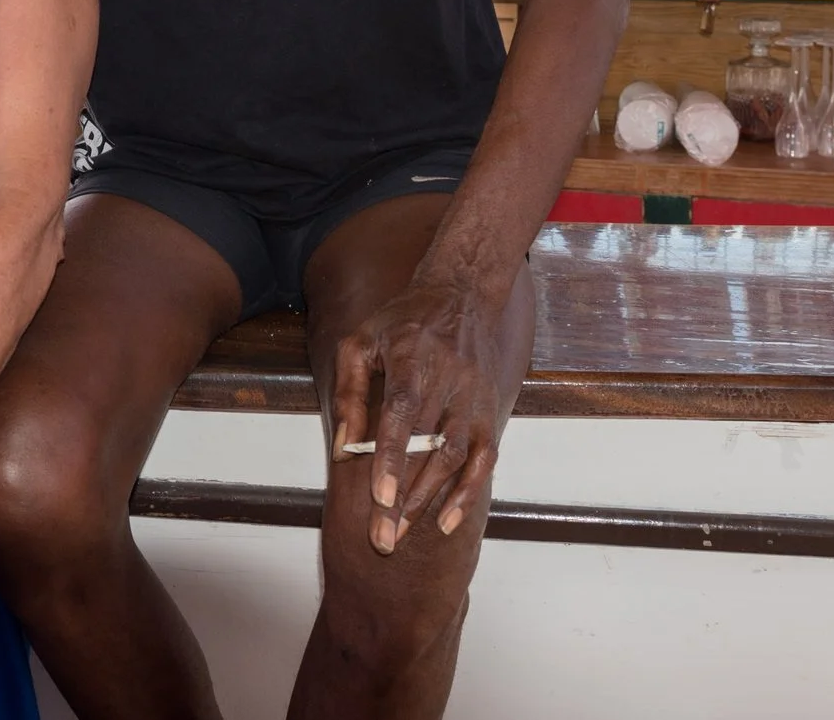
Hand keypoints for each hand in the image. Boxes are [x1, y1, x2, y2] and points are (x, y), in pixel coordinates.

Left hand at [330, 273, 519, 555]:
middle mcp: (450, 379)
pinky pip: (483, 459)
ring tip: (402, 532)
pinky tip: (446, 521)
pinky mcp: (490, 410)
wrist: (461, 295)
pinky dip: (467, 492)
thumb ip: (348, 394)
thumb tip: (342, 449)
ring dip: (430, 500)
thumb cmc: (400, 321)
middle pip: (427, 448)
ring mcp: (474, 397)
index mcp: (411, 357)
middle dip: (405, 497)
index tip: (379, 499)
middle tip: (382, 539)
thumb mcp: (360, 342)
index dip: (390, 458)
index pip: (401, 414)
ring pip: (456, 459)